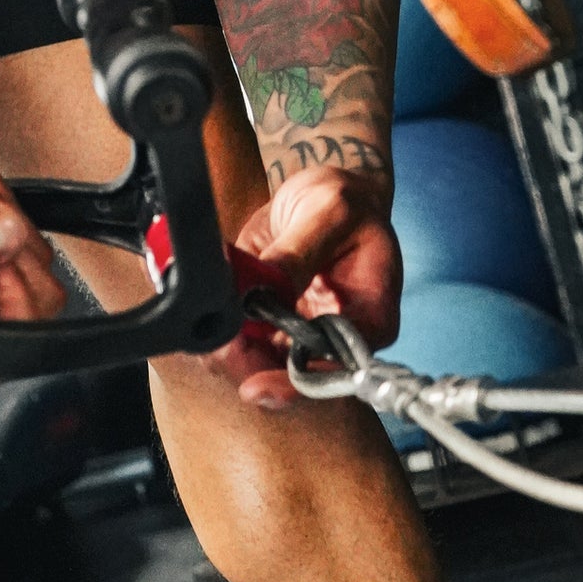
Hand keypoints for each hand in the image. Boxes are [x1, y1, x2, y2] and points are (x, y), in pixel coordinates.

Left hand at [226, 167, 401, 411]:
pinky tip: (210, 304)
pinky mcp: (273, 326)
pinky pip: (243, 344)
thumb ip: (299, 252)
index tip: (255, 385)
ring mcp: (304, 336)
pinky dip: (221, 329)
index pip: (338, 370)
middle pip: (294, 378)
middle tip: (216, 343)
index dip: (295, 384)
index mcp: (372, 319)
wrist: (324, 195)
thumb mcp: (329, 213)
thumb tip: (266, 289)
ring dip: (228, 349)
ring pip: (262, 366)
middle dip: (249, 365)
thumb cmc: (346, 202)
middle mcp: (339, 339)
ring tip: (210, 313)